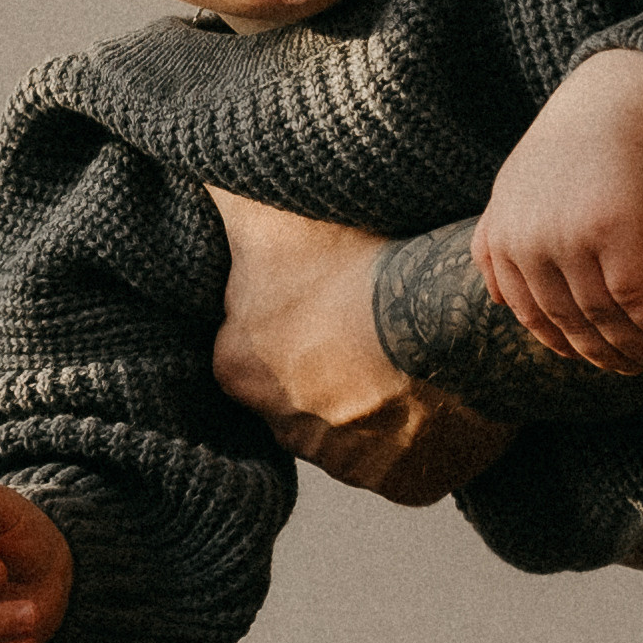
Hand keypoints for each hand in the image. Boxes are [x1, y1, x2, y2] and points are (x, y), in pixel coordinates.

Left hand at [208, 187, 514, 503]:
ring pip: (358, 431)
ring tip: (414, 350)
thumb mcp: (273, 214)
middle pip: (304, 395)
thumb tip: (193, 158)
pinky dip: (428, 433)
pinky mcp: (407, 484)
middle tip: (370, 320)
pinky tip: (443, 387)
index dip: (290, 319)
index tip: (326, 295)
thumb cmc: (355, 258)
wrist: (449, 314)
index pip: (251, 350)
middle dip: (331, 367)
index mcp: (239, 368)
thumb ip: (226, 195)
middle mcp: (284, 428)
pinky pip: (413, 460)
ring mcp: (349, 463)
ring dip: (380, 400)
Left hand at [471, 49, 642, 374]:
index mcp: (503, 236)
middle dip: (604, 356)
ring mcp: (570, 238)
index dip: (565, 345)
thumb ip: (500, 238)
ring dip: (636, 348)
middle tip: (633, 370)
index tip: (593, 358)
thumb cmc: (575, 142)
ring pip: (603, 317)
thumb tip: (499, 300)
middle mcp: (529, 241)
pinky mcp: (616, 231)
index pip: (530, 313)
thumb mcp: (517, 186)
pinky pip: (637, 300)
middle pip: (568, 321)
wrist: (616, 96)